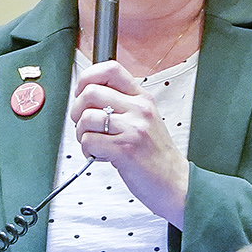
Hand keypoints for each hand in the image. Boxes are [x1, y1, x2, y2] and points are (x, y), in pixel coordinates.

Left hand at [68, 59, 189, 226]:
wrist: (174, 182)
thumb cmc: (156, 155)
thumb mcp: (146, 119)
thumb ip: (123, 105)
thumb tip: (88, 95)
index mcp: (142, 98)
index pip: (110, 69)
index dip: (88, 77)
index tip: (81, 92)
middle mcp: (138, 109)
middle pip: (90, 93)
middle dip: (77, 110)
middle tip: (84, 124)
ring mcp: (132, 128)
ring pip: (86, 118)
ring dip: (81, 133)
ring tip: (94, 143)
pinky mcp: (124, 149)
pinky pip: (89, 141)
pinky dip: (88, 150)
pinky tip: (100, 155)